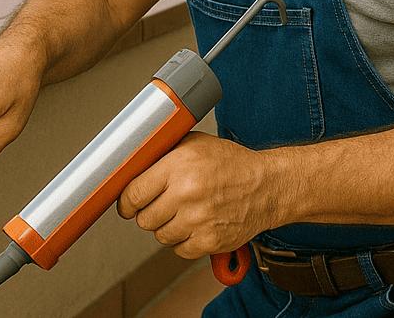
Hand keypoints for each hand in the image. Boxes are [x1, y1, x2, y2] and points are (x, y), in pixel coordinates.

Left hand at [116, 132, 277, 258]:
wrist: (266, 186)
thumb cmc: (231, 163)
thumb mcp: (195, 143)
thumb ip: (162, 154)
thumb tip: (131, 166)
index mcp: (179, 165)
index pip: (133, 193)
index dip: (126, 202)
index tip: (127, 205)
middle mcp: (187, 193)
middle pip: (144, 218)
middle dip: (148, 213)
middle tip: (161, 205)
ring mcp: (198, 220)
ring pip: (160, 236)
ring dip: (167, 227)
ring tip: (183, 213)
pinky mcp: (210, 241)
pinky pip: (179, 250)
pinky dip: (184, 241)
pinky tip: (195, 225)